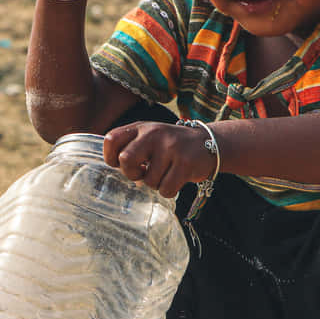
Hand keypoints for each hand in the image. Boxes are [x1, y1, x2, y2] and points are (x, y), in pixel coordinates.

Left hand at [104, 121, 218, 197]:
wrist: (208, 143)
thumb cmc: (172, 146)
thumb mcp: (150, 137)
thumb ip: (131, 147)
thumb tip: (114, 169)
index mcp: (141, 128)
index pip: (112, 139)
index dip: (111, 157)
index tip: (120, 164)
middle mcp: (154, 134)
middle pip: (125, 160)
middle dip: (132, 173)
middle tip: (142, 173)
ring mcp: (170, 147)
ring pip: (148, 181)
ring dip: (156, 184)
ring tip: (166, 173)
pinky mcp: (185, 163)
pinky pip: (166, 189)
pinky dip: (169, 190)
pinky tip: (176, 179)